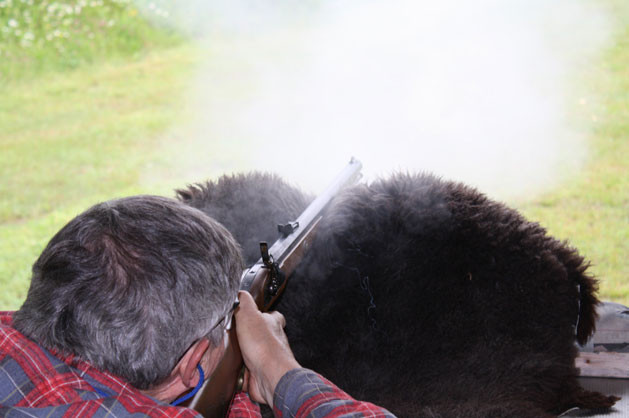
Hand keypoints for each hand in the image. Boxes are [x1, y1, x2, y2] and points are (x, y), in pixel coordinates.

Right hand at [234, 291, 300, 406]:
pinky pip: (248, 371)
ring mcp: (267, 358)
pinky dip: (240, 371)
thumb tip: (240, 292)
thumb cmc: (263, 345)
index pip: (272, 314)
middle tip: (234, 332)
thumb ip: (244, 302)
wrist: (269, 376)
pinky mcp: (259, 374)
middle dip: (249, 335)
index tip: (254, 312)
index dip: (264, 313)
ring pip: (254, 353)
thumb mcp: (249, 314)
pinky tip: (232, 367)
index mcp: (273, 323)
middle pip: (262, 334)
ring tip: (228, 349)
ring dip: (243, 353)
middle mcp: (273, 341)